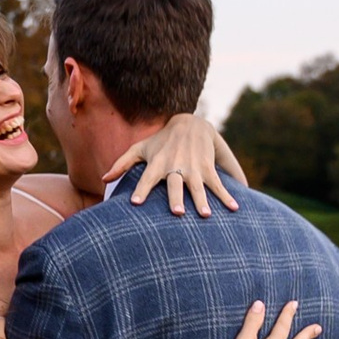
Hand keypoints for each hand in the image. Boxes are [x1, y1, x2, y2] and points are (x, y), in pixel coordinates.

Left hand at [102, 112, 248, 214]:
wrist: (191, 123)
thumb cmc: (160, 141)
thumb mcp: (139, 148)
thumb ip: (121, 163)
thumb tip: (103, 179)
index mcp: (158, 163)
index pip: (147, 178)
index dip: (141, 189)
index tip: (135, 203)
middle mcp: (176, 167)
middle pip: (176, 185)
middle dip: (176, 198)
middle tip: (176, 213)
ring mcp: (194, 168)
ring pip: (198, 187)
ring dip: (202, 200)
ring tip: (205, 215)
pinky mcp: (208, 169)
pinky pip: (218, 184)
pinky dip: (227, 196)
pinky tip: (235, 208)